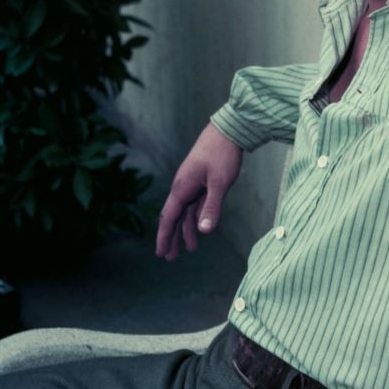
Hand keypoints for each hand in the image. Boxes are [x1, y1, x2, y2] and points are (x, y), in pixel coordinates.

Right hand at [155, 123, 242, 260]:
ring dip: (186, 230)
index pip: (169, 217)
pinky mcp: (201, 181)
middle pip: (174, 217)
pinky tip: (200, 228)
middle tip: (170, 258)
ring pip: (185, 212)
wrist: (228, 131)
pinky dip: (196, 217)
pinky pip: (195, 204)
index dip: (164, 236)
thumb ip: (212, 207)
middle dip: (172, 237)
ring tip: (191, 249)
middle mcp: (183, 187)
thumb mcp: (220, 183)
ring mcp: (191, 184)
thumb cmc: (223, 155)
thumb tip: (204, 231)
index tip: (160, 253)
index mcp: (182, 188)